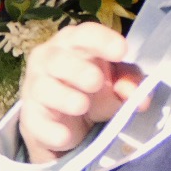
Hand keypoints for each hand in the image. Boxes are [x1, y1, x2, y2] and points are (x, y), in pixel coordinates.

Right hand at [19, 22, 145, 162]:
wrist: (65, 121)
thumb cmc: (93, 89)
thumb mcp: (117, 83)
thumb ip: (130, 83)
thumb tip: (139, 98)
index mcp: (73, 45)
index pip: (83, 34)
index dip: (101, 40)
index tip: (121, 51)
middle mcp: (49, 60)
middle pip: (57, 59)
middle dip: (76, 69)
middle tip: (96, 81)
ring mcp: (36, 88)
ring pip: (43, 87)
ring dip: (63, 96)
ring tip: (81, 105)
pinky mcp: (32, 117)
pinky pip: (37, 121)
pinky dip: (51, 129)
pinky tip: (65, 135)